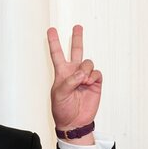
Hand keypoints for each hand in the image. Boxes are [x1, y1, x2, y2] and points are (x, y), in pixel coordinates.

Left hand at [48, 25, 101, 141]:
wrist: (74, 121)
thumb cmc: (62, 109)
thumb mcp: (60, 94)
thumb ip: (70, 81)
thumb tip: (82, 73)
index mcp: (61, 73)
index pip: (57, 54)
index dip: (54, 42)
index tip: (50, 30)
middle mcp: (74, 72)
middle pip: (76, 51)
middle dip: (77, 38)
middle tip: (77, 27)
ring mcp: (85, 77)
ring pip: (88, 62)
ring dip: (85, 69)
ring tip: (82, 81)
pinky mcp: (95, 83)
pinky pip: (96, 72)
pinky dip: (93, 76)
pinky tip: (89, 82)